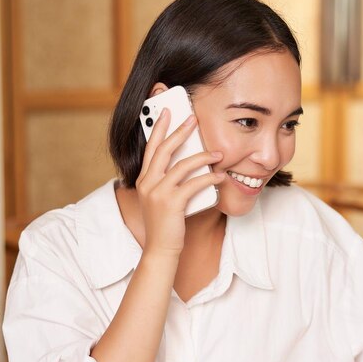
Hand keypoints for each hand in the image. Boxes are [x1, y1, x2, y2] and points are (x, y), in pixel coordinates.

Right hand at [136, 109, 225, 256]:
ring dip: (203, 156)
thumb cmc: (166, 223)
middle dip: (180, 131)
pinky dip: (209, 177)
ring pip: (182, 165)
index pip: (150, 148)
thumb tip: (192, 161)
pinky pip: (193, 184)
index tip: (168, 112)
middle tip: (193, 118)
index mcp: (143, 179)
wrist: (160, 249)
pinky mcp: (171, 203)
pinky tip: (219, 175)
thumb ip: (170, 181)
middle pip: (164, 149)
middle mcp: (147, 183)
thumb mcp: (163, 198)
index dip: (159, 128)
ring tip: (218, 153)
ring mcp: (158, 192)